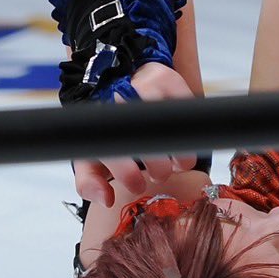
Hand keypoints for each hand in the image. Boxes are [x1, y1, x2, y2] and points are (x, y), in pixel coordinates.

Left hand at [73, 62, 197, 206]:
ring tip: (179, 163)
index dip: (126, 171)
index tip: (136, 185)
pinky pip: (186, 104)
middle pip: (144, 134)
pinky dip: (189, 128)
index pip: (111, 147)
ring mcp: (146, 85)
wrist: (111, 86)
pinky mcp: (169, 78)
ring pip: (170, 120)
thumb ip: (89, 182)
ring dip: (180, 150)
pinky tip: (184, 139)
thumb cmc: (105, 130)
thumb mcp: (89, 156)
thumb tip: (106, 199)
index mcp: (96, 120)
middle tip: (160, 175)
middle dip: (157, 164)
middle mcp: (118, 98)